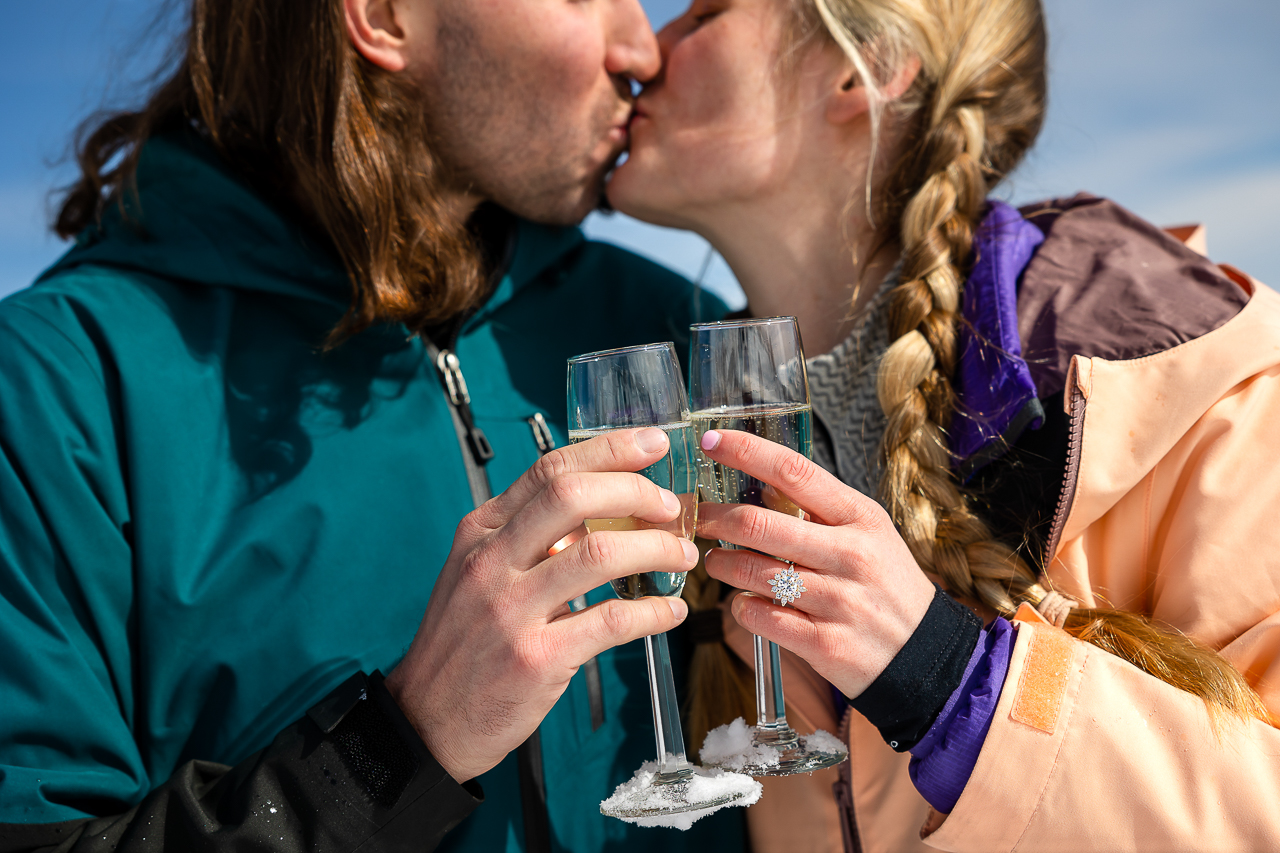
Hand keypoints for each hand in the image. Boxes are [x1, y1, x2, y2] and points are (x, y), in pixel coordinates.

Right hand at [385, 427, 696, 781]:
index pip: (549, 470)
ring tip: (682, 555)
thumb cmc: (463, 644)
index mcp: (480, 532)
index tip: (652, 444)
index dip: (609, 451)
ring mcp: (511, 609)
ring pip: (600, 554)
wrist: (425, 719)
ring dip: (656, 549)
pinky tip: (670, 611)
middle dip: (637, 491)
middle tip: (671, 506)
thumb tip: (601, 506)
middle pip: (574, 496)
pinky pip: (611, 620)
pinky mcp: (536, 657)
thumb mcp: (479, 573)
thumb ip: (529, 537)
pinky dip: (652, 612)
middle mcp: (491, 562)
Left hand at [696, 429, 934, 698]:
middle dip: (715, 518)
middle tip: (699, 518)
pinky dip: (740, 607)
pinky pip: (759, 616)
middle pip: (759, 524)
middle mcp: (849, 554)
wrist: (928, 656)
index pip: (793, 470)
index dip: (745, 451)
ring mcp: (838, 601)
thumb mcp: (869, 534)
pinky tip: (744, 602)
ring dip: (722, 565)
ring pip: (752, 573)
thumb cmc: (887, 586)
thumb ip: (819, 509)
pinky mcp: (825, 644)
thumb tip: (759, 483)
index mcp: (859, 517)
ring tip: (717, 562)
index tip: (711, 440)